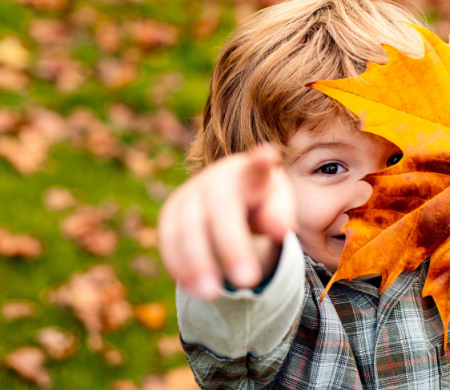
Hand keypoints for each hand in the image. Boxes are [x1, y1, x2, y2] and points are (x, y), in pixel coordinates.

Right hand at [157, 143, 296, 300]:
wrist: (229, 197)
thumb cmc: (260, 202)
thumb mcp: (277, 206)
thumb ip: (281, 215)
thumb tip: (280, 230)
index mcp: (248, 173)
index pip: (256, 167)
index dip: (260, 162)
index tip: (269, 156)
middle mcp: (214, 180)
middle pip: (220, 210)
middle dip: (232, 247)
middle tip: (249, 281)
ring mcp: (188, 195)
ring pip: (187, 228)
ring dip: (198, 264)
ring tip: (213, 295)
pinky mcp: (170, 214)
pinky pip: (168, 241)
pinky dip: (180, 266)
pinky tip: (195, 289)